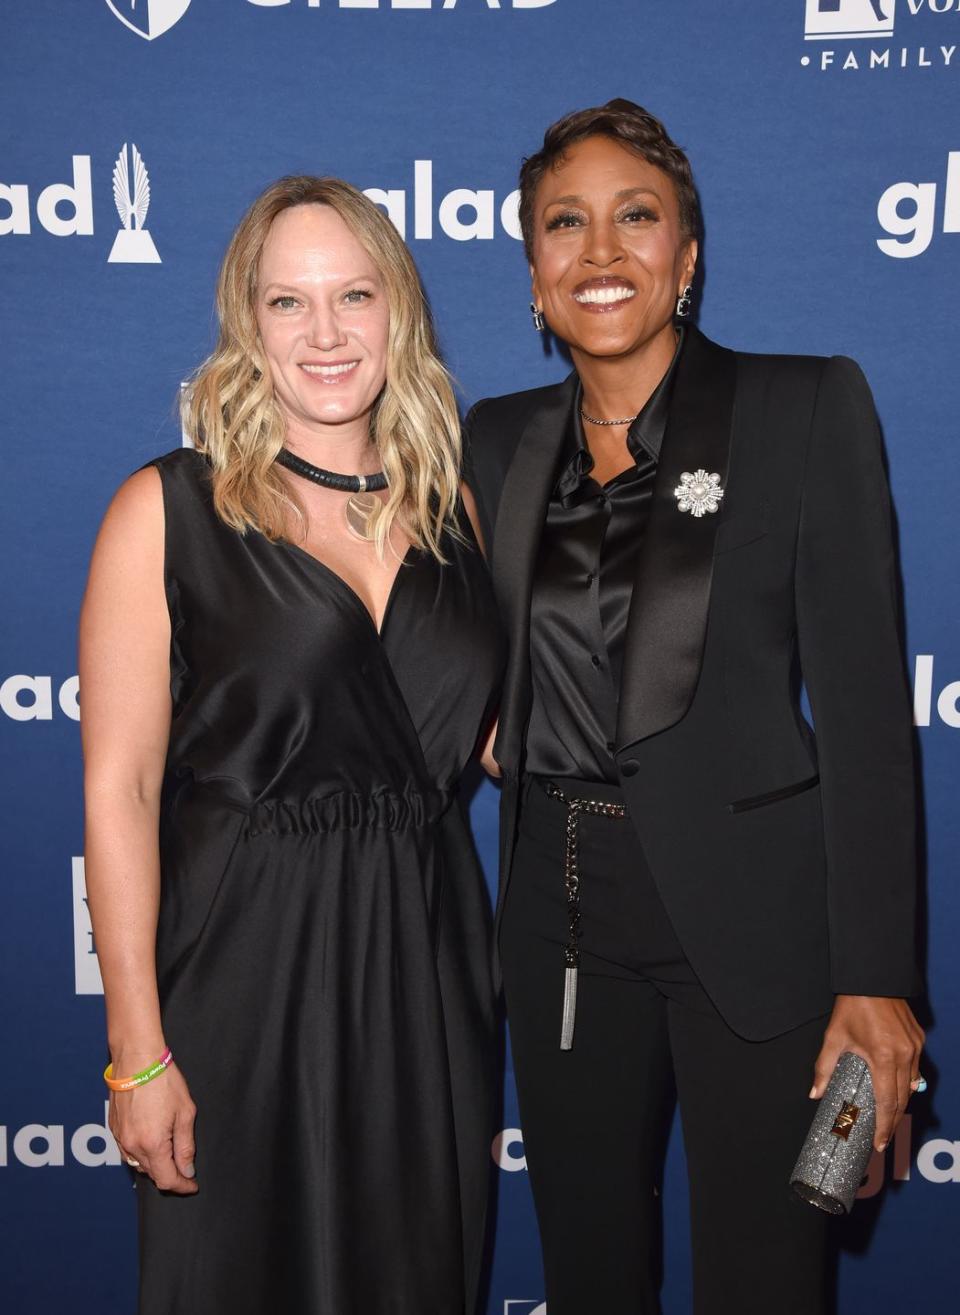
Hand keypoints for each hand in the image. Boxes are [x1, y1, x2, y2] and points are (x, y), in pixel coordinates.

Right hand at [109, 1056, 197, 1194]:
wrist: (137, 1058)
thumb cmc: (163, 1080)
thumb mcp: (185, 1112)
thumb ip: (186, 1146)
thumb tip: (186, 1170)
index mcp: (152, 1144)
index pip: (167, 1179)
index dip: (182, 1186)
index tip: (192, 1185)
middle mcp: (132, 1145)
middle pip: (152, 1174)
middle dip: (170, 1175)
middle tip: (186, 1170)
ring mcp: (120, 1138)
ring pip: (138, 1165)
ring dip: (155, 1165)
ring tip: (171, 1155)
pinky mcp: (113, 1128)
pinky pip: (127, 1152)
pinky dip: (141, 1154)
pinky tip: (152, 1143)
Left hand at [810, 995, 924, 1151]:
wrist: (872, 978)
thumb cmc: (852, 1006)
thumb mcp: (834, 1038)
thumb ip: (824, 1068)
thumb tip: (815, 1093)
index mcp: (883, 1058)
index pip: (887, 1103)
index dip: (885, 1126)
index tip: (880, 1143)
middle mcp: (904, 1055)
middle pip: (902, 1099)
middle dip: (893, 1120)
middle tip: (883, 1136)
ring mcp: (915, 1048)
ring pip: (912, 1084)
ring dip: (900, 1101)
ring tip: (887, 1114)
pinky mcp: (919, 1040)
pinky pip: (915, 1068)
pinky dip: (907, 1080)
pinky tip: (895, 1085)